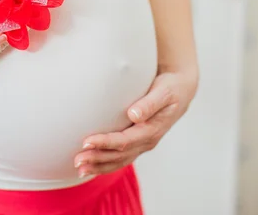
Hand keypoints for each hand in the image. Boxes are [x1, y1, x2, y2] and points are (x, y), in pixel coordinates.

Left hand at [74, 71, 197, 176]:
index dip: (105, 143)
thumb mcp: (164, 92)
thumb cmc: (170, 88)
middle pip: (119, 156)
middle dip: (97, 159)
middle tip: (76, 161)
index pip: (124, 141)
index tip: (86, 142)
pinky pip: (121, 158)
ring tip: (79, 169)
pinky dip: (105, 164)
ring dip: (99, 166)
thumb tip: (133, 114)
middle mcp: (147, 141)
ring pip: (119, 161)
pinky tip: (91, 167)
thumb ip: (149, 103)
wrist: (180, 91)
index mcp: (152, 130)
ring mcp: (143, 144)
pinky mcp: (138, 142)